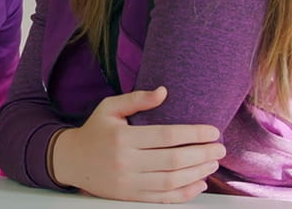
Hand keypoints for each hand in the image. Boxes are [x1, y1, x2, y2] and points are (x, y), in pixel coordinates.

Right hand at [51, 86, 224, 202]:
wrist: (71, 160)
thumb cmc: (95, 131)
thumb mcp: (109, 108)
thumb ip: (136, 100)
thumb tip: (164, 92)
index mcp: (122, 137)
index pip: (166, 136)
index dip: (193, 134)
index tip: (212, 131)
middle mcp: (126, 161)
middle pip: (174, 160)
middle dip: (202, 154)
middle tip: (220, 148)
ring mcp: (129, 182)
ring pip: (172, 180)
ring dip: (198, 172)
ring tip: (213, 162)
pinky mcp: (131, 196)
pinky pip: (164, 198)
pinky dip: (186, 193)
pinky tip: (199, 183)